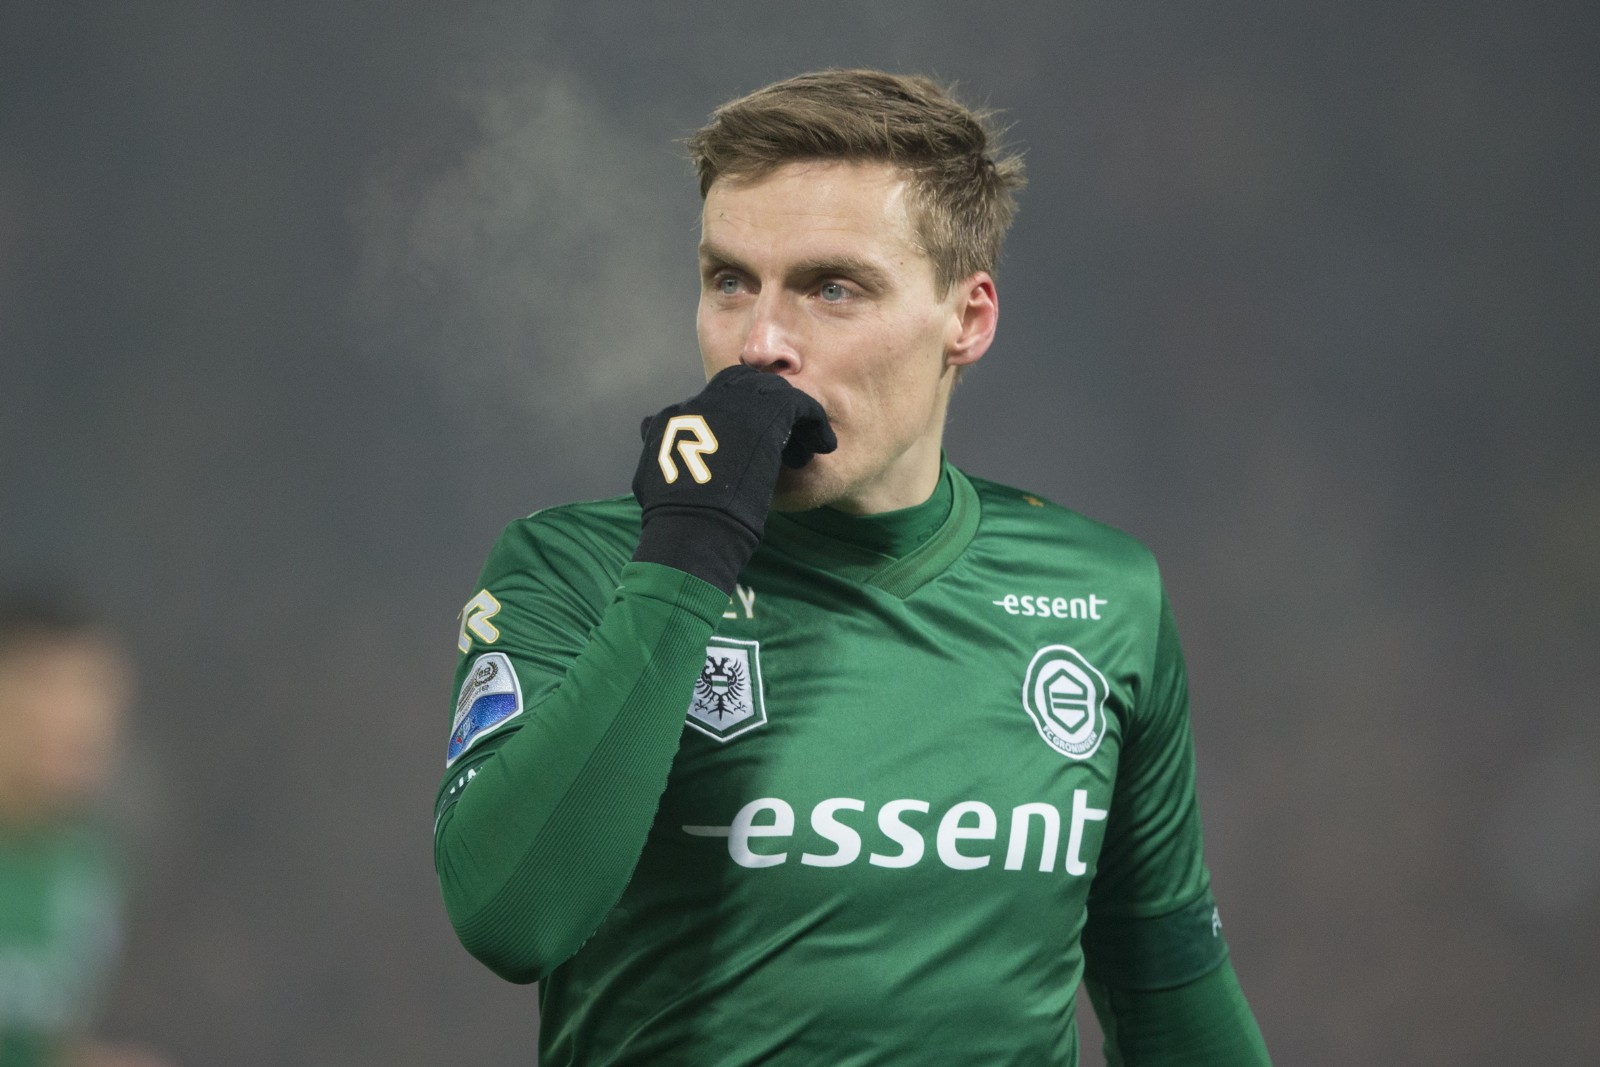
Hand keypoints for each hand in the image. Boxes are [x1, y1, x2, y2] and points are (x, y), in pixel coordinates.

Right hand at [632, 365, 834, 592]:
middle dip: (764, 405)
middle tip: (781, 435)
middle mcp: (705, 403)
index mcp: (675, 417)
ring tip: (806, 443)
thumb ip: (655, 449)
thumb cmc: (671, 519)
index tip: (752, 443)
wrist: (691, 525)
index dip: (737, 415)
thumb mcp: (651, 478)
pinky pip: (801, 404)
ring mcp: (737, 406)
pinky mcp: (768, 415)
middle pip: (742, 383)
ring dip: (791, 414)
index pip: (711, 399)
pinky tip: (823, 444)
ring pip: (774, 392)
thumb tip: (649, 428)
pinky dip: (815, 421)